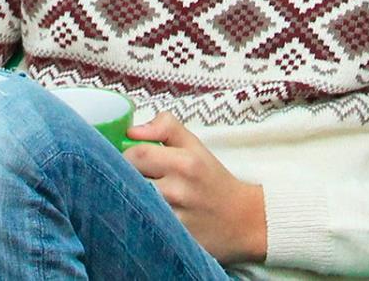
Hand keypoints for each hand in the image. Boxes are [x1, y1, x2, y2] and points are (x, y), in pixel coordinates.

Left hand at [124, 113, 266, 263]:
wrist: (243, 220)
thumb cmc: (212, 179)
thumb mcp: (195, 145)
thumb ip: (165, 127)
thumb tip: (132, 130)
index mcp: (185, 162)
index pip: (136, 153)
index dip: (127, 154)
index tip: (131, 159)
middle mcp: (179, 190)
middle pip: (130, 179)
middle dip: (125, 177)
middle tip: (133, 178)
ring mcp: (175, 219)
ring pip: (134, 204)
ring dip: (131, 199)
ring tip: (139, 197)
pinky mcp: (173, 240)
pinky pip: (143, 227)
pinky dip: (140, 219)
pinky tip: (147, 216)